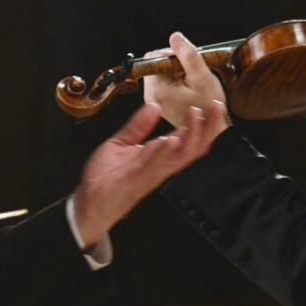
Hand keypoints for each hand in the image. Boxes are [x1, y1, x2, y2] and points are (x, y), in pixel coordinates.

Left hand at [72, 100, 227, 246]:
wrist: (88, 200)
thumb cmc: (106, 177)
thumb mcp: (121, 143)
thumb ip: (137, 126)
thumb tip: (153, 106)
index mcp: (159, 155)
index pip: (187, 138)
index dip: (202, 123)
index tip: (211, 105)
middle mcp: (161, 165)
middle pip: (193, 147)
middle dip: (207, 128)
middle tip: (217, 107)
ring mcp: (151, 174)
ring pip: (180, 156)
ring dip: (190, 135)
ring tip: (195, 115)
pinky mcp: (137, 181)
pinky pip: (155, 167)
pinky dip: (163, 153)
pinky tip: (170, 139)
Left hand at [143, 31, 231, 128]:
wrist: (213, 131)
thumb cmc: (209, 107)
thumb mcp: (202, 77)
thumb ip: (188, 55)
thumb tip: (175, 37)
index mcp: (158, 89)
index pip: (154, 56)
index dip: (172, 54)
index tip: (187, 64)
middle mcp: (151, 96)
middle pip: (155, 63)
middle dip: (174, 63)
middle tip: (191, 74)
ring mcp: (154, 100)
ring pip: (160, 71)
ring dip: (176, 71)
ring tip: (191, 83)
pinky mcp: (159, 103)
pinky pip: (163, 81)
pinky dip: (175, 80)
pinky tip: (188, 88)